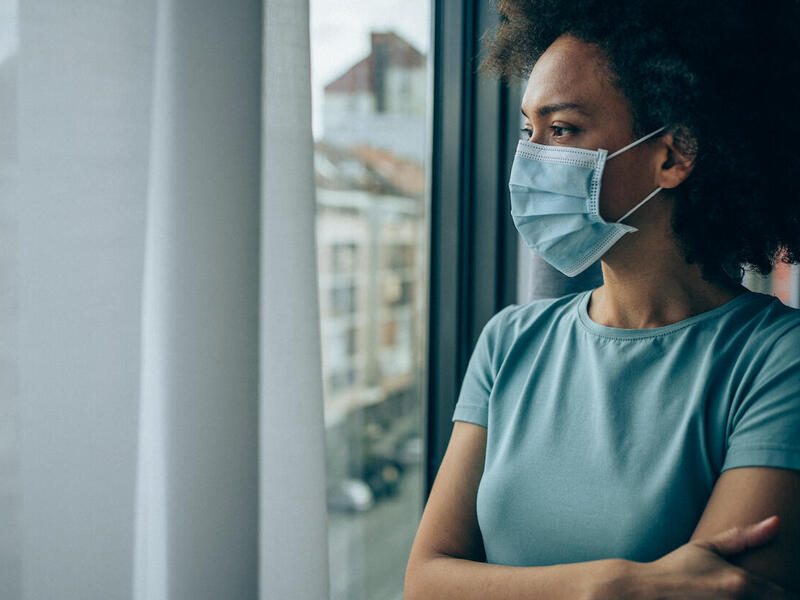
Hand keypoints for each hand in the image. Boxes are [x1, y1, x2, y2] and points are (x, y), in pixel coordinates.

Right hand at [640, 515, 797, 598]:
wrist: (647, 590)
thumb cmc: (677, 567)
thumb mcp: (707, 547)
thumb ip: (743, 536)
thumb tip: (777, 521)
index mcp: (741, 584)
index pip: (787, 595)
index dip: (789, 591)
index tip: (779, 588)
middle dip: (771, 597)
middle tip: (756, 590)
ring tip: (732, 593)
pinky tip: (723, 599)